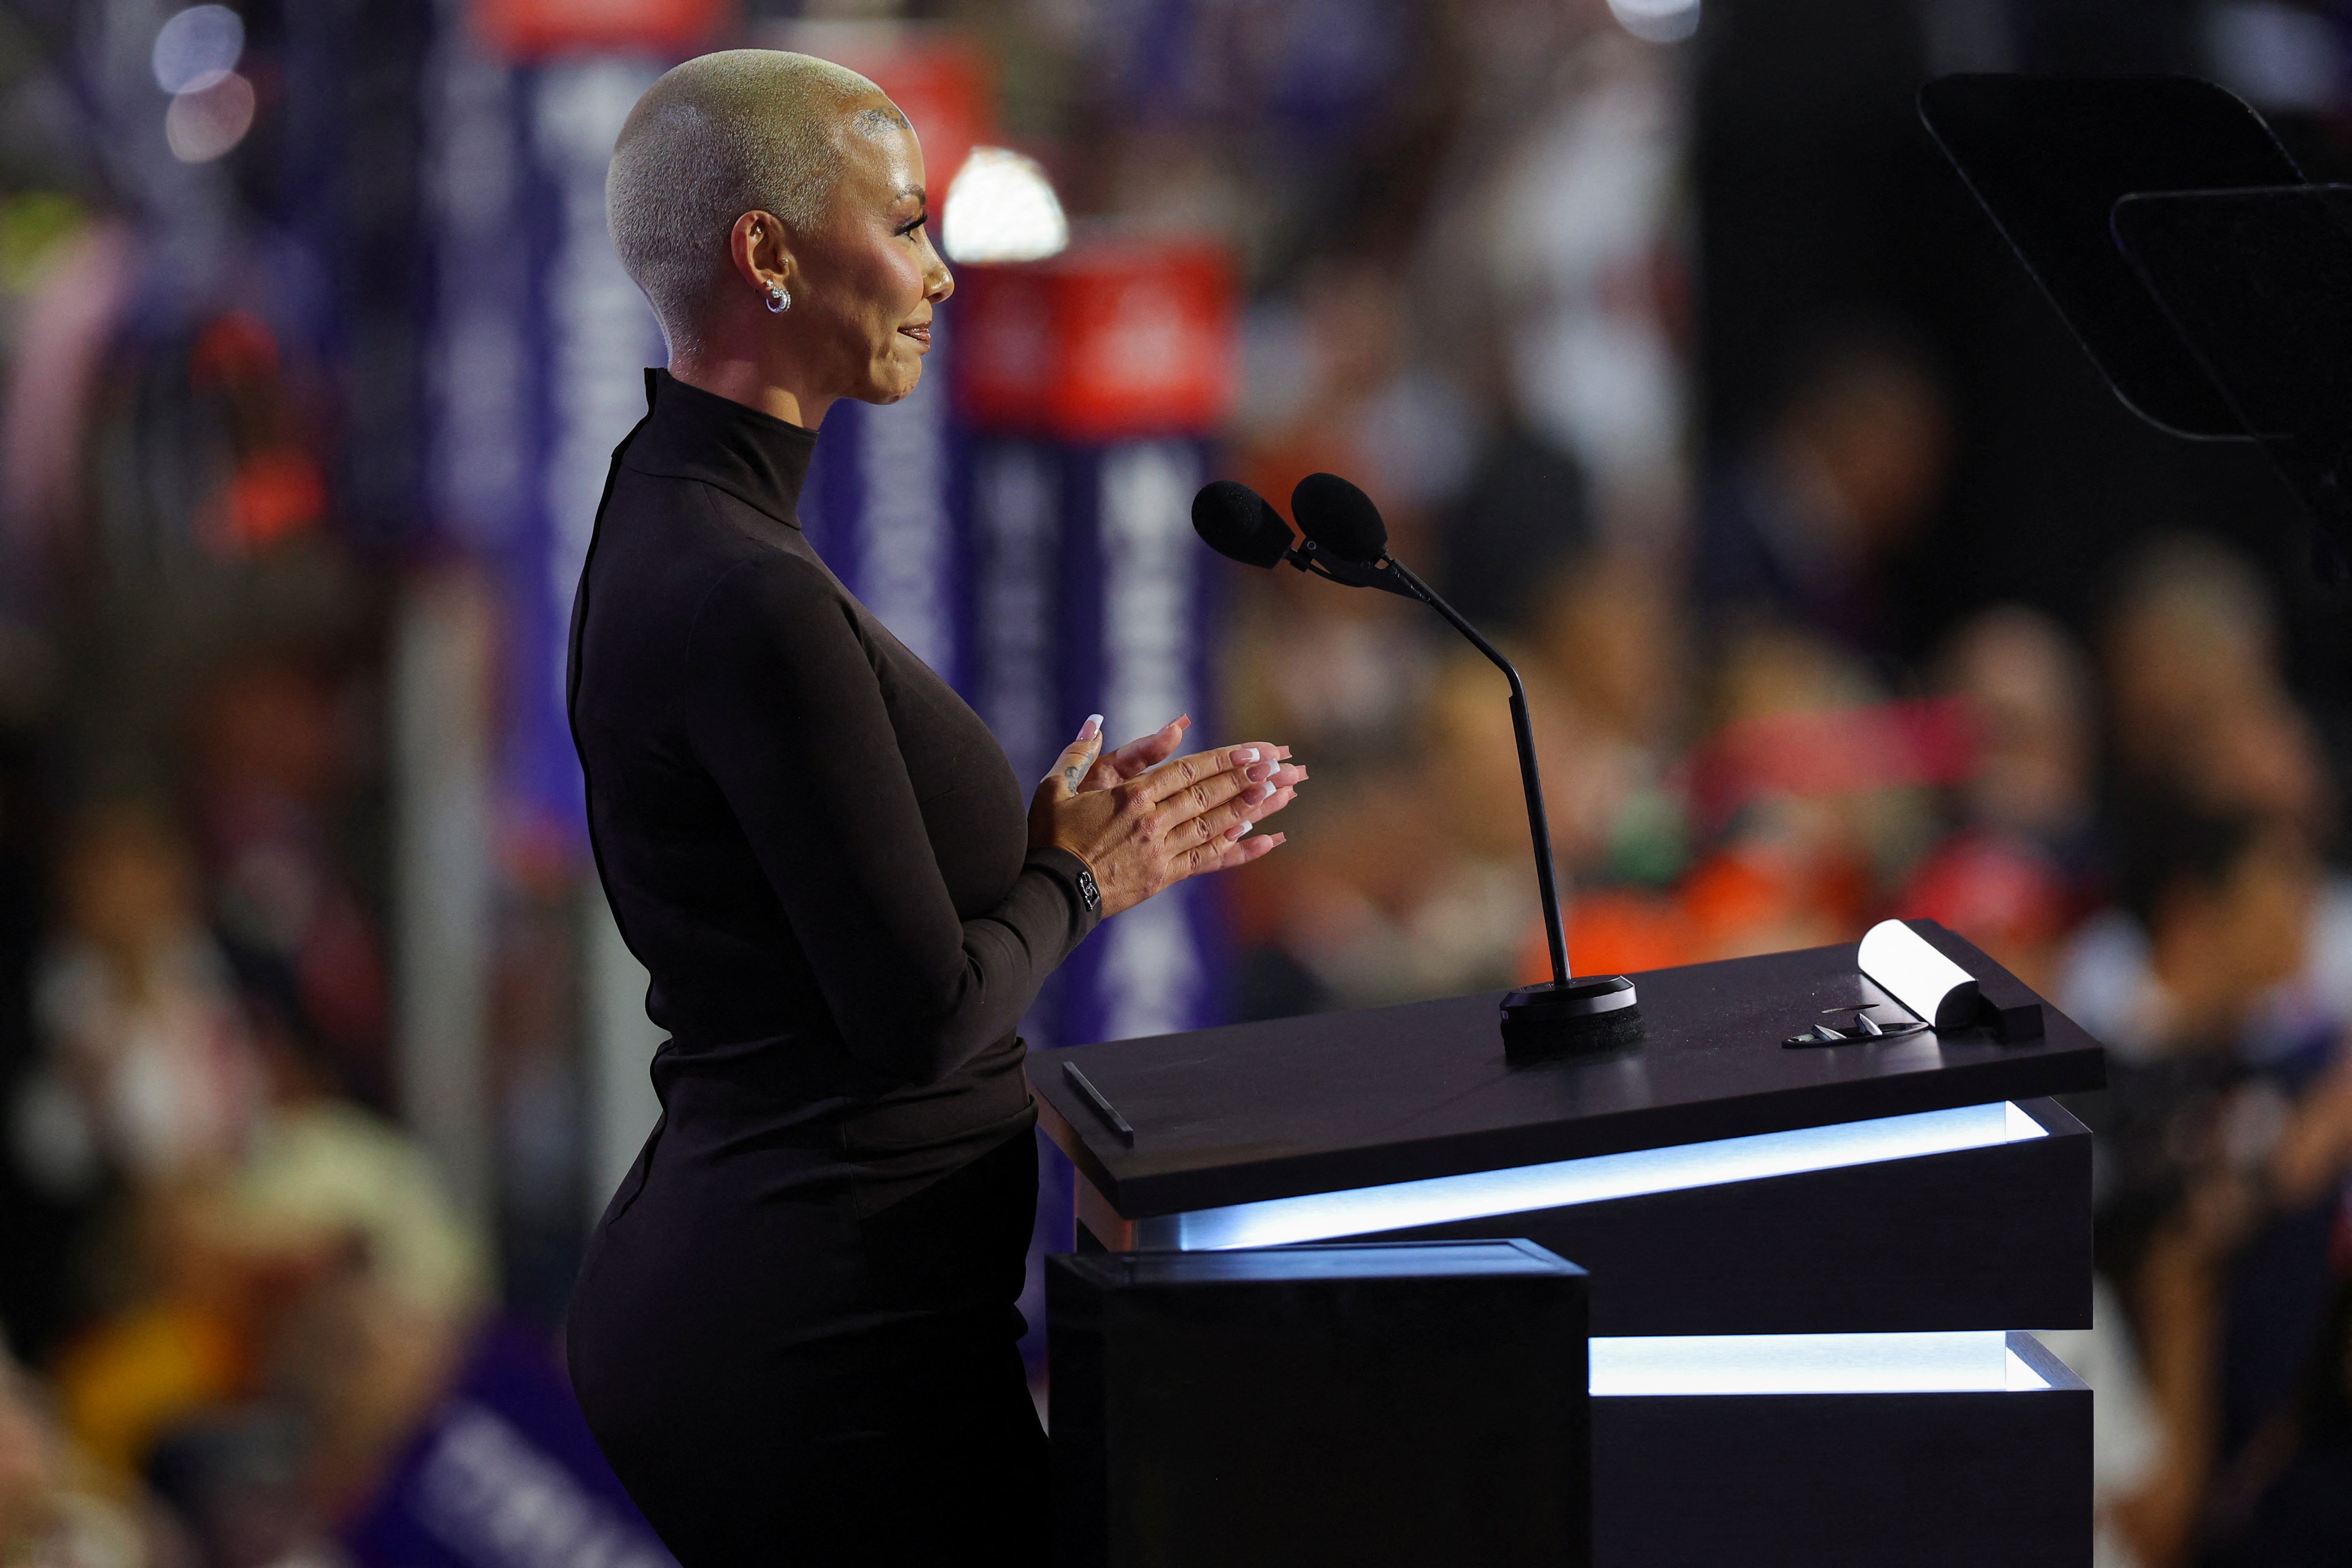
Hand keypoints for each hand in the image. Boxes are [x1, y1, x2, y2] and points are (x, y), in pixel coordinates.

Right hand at [1029, 715, 1304, 917]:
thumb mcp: (1055, 788)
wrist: (1049, 893)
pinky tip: (1262, 840)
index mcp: (1131, 796)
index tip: (1255, 751)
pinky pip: (1207, 860)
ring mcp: (1161, 851)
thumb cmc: (1047, 838)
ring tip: (1283, 794)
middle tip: (1284, 767)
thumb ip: (1080, 752)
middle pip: (1210, 795)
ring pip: (1216, 825)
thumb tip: (1096, 720)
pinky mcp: (1163, 878)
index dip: (1225, 760)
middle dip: (1250, 779)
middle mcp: (1153, 822)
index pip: (1188, 771)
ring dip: (1252, 809)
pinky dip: (1236, 849)